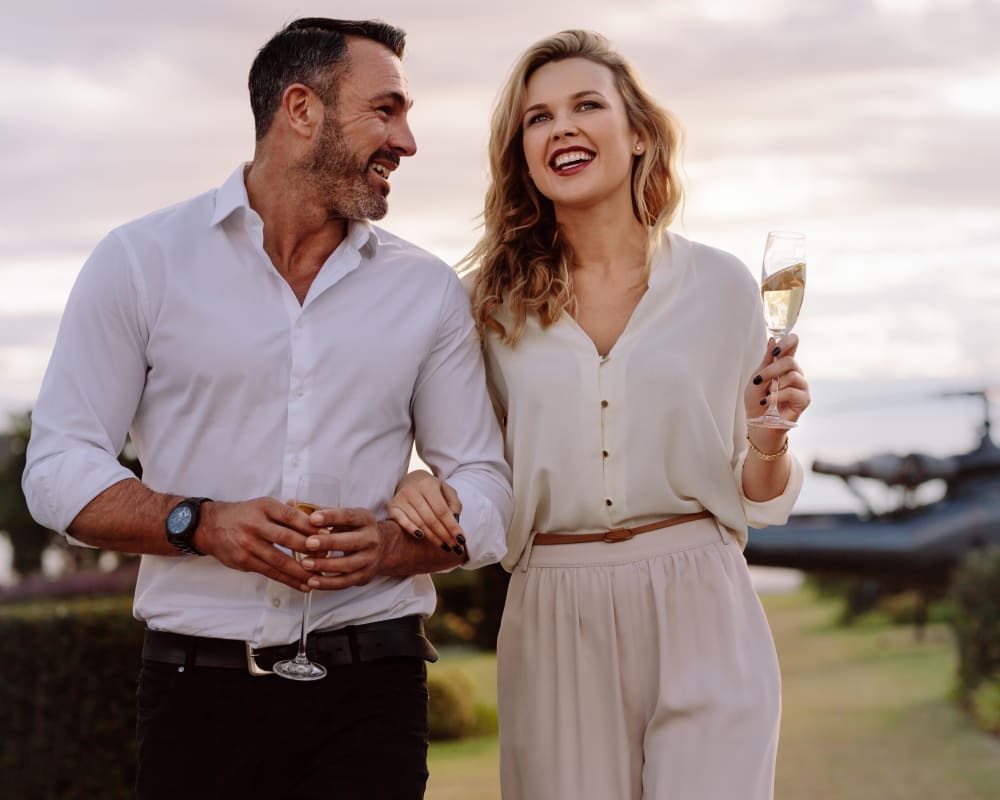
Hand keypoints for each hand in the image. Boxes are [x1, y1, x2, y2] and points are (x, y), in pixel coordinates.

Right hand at [194, 498, 323, 590]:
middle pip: (287, 538)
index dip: (310, 526)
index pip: (291, 515)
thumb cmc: (244, 515)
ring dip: (301, 571)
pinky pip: (270, 572)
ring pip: (279, 560)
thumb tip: (318, 518)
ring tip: (318, 577)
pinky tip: (302, 584)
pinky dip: (288, 579)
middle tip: (327, 556)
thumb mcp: (264, 505)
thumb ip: (288, 512)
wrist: (210, 526)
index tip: (327, 534)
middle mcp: (255, 525)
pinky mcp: (245, 561)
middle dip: (309, 549)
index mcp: (264, 507)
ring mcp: (248, 544)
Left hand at [293, 507, 387, 589]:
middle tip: (308, 543)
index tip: (313, 518)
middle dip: (329, 543)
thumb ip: (319, 511)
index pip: (349, 516)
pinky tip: (312, 581)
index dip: (332, 517)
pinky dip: (328, 583)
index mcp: (365, 519)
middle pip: (351, 542)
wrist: (382, 548)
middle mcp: (371, 539)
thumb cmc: (353, 530)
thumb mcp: (343, 517)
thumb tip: (291, 503)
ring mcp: (369, 559)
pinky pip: (345, 582)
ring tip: (305, 563)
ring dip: (325, 565)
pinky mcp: (364, 576)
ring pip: (348, 565)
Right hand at [387, 470, 465, 555]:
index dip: (452, 526)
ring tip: (444, 546)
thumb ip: (454, 504)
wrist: (410, 481)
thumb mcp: (447, 491)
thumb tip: (456, 520)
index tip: (461, 540)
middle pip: (431, 519)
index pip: (442, 510)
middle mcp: (413, 491)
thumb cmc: (433, 489)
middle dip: (444, 535)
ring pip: (419, 523)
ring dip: (433, 537)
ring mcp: (401, 499)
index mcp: (428, 484)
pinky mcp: (392, 506)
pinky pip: (401, 521)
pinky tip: (422, 537)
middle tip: (455, 547)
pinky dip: (411, 529)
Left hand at [745, 333, 810, 435]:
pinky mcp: (804, 400)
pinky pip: (793, 391)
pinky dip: (777, 396)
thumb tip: (773, 339)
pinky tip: (768, 401)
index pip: (793, 343)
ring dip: (774, 384)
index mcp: (784, 364)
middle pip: (790, 360)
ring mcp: (801, 386)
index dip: (788, 341)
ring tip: (765, 394)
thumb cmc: (757, 401)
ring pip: (792, 375)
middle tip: (759, 379)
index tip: (775, 349)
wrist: (758, 424)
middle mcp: (795, 373)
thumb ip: (766, 361)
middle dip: (771, 369)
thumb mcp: (756, 378)